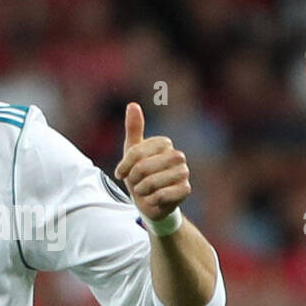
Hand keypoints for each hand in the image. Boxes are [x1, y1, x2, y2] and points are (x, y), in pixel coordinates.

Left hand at [114, 102, 190, 222]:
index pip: (136, 152)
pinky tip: (153, 199)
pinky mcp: (185, 189)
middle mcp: (178, 155)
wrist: (149, 201)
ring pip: (152, 182)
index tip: (120, 173)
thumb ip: (134, 129)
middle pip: (144, 167)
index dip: (125, 165)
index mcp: (164, 143)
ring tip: (144, 190)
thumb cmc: (139, 174)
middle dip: (134, 178)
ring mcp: (184, 172)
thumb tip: (133, 104)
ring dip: (142, 190)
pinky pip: (161, 195)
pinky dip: (151, 200)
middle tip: (135, 183)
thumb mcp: (132, 152)